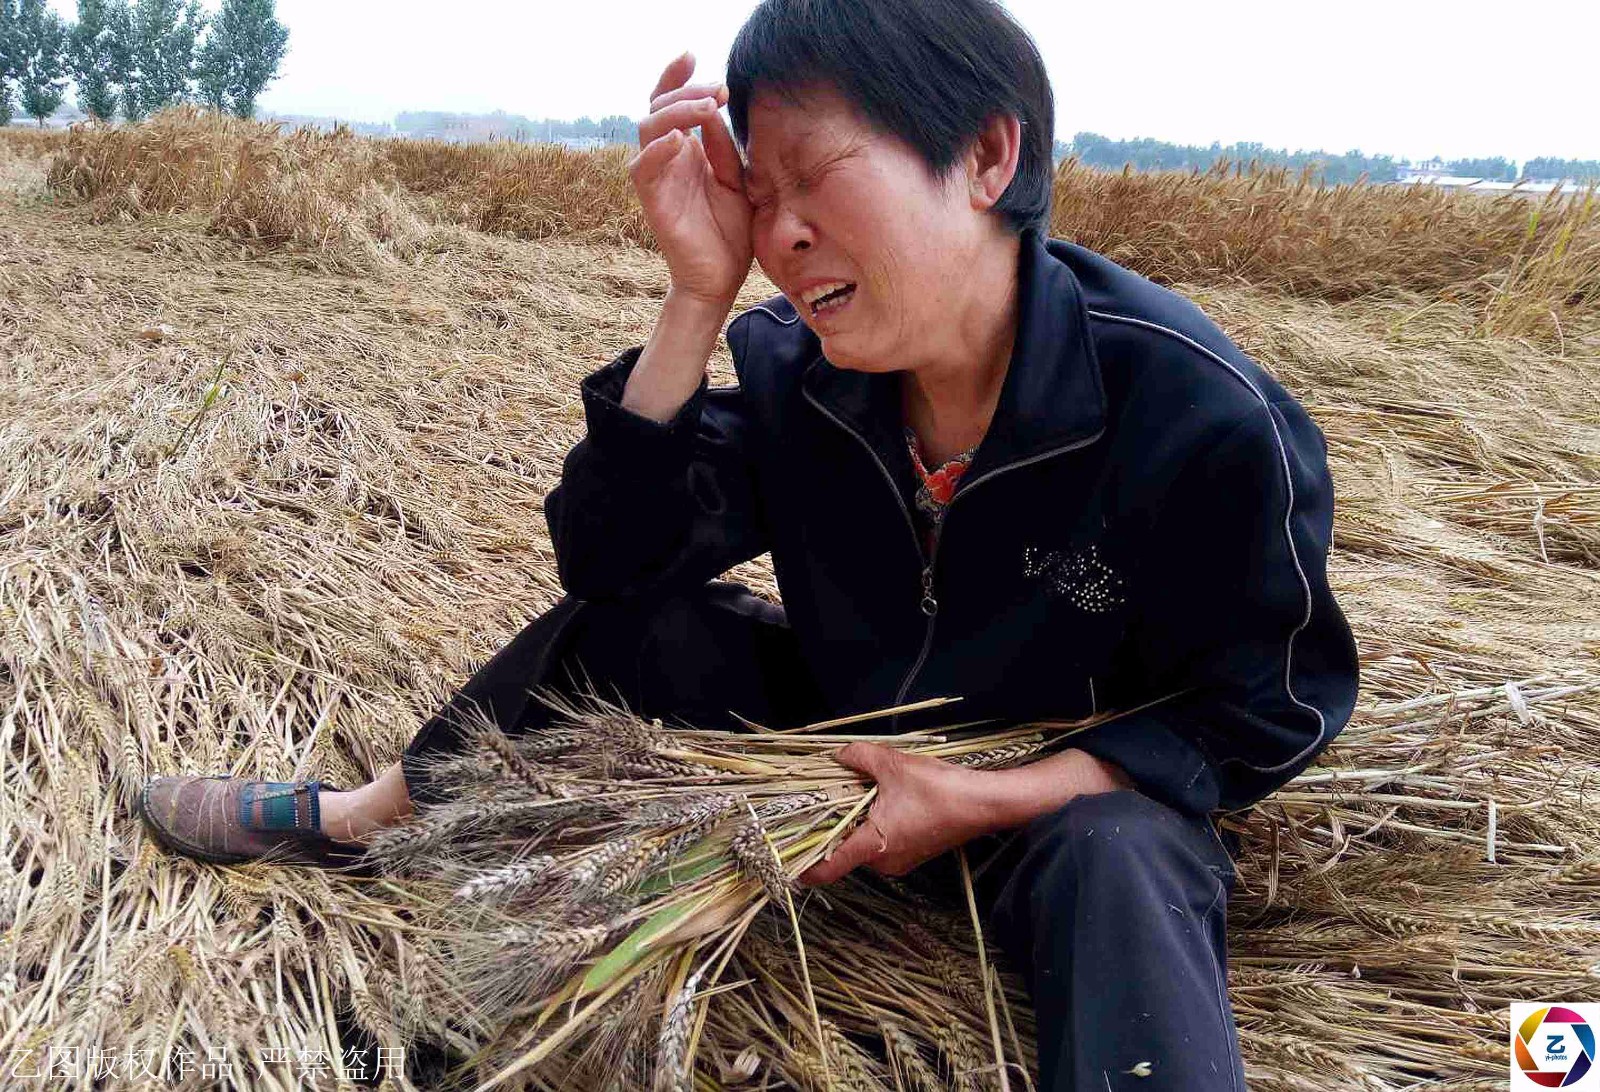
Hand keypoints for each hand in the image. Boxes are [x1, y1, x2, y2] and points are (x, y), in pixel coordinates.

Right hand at [629, 51, 752, 309]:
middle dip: (685, 91)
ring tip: (705, 108)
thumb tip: (716, 109)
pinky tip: (680, 140)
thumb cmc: (730, 232)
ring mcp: (658, 177)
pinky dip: (657, 150)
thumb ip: (725, 148)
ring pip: (648, 129)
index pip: (673, 102)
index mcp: (688, 149)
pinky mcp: (652, 201)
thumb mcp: (738, 181)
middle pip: (659, 107)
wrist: (720, 279)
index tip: (695, 56)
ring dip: (676, 112)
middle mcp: (668, 158)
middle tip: (716, 91)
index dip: (677, 76)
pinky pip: (642, 168)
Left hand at [798, 744, 1135, 886]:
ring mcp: (900, 861)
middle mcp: (883, 863)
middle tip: (821, 800)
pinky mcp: (913, 854)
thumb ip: (857, 758)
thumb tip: (835, 755)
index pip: (827, 869)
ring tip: (856, 791)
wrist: (985, 804)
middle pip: (843, 851)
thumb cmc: (938, 787)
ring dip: (855, 822)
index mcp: (872, 845)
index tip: (782, 861)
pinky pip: (882, 842)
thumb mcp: (892, 764)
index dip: (802, 867)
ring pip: (863, 844)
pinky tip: (881, 798)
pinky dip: (874, 824)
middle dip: (831, 827)